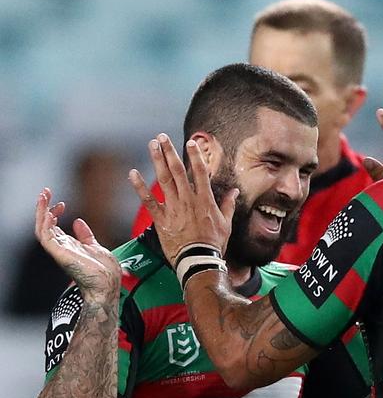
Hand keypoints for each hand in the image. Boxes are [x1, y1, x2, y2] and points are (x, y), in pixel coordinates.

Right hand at [35, 188, 120, 302]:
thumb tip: (78, 221)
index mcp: (68, 246)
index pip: (53, 226)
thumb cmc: (104, 271)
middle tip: (45, 192)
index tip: (61, 203)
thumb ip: (85, 236)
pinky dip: (46, 225)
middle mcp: (61, 248)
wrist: (108, 285)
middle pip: (44, 225)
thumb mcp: (95, 247)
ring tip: (43, 196)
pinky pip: (47, 239)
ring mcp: (60, 251)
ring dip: (41, 212)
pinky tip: (49, 212)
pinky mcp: (61, 255)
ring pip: (41, 229)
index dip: (53, 212)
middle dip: (42, 208)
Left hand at [128, 133, 238, 265]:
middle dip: (169, 152)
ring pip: (163, 180)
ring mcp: (173, 208)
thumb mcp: (226, 223)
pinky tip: (132, 174)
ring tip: (152, 145)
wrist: (197, 260)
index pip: (200, 172)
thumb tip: (234, 192)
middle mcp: (188, 200)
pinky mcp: (161, 219)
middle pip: (177, 171)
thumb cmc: (213, 243)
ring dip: (157, 161)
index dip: (195, 156)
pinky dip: (139, 187)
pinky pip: (148, 200)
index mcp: (204, 200)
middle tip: (162, 137)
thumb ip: (228, 205)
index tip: (191, 143)